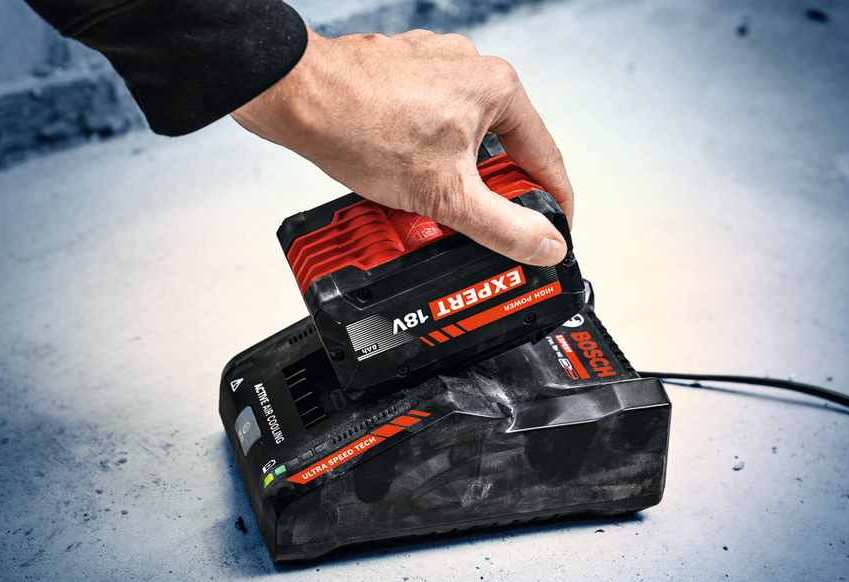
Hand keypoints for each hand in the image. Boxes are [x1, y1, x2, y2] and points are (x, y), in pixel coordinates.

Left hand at [231, 27, 573, 266]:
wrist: (295, 98)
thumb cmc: (361, 125)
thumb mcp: (446, 195)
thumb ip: (504, 226)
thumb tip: (545, 244)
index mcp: (497, 88)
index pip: (545, 158)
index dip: (553, 204)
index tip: (553, 231)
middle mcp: (468, 69)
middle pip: (499, 151)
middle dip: (487, 195)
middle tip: (475, 228)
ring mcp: (430, 70)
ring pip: (459, 142)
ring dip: (450, 179)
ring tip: (428, 209)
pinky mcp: (397, 79)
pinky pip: (424, 129)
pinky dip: (420, 160)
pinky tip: (399, 182)